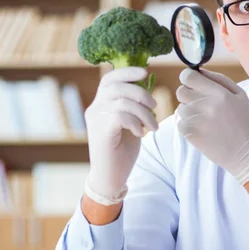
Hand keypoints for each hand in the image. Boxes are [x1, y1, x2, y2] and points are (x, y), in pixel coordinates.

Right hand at [84, 67, 158, 205]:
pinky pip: (121, 116)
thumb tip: (148, 84)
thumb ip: (134, 105)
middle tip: (154, 107)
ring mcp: (96, 120)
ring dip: (144, 112)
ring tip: (152, 126)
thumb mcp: (131, 122)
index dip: (127, 71)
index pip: (110, 78)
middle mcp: (94, 109)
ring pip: (122, 102)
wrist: (111, 178)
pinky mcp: (101, 132)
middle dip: (141, 93)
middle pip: (118, 87)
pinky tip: (140, 133)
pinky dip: (136, 122)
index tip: (145, 72)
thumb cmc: (122, 151)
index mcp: (100, 104)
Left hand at [176, 68, 248, 184]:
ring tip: (207, 120)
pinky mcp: (190, 133)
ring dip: (190, 112)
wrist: (246, 153)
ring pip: (181, 108)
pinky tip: (203, 130)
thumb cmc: (243, 121)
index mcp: (219, 93)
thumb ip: (218, 79)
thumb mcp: (239, 95)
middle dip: (189, 95)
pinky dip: (188, 126)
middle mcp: (206, 104)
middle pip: (181, 91)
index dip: (189, 78)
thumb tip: (198, 70)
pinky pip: (180, 122)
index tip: (194, 84)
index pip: (188, 76)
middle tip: (203, 105)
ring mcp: (197, 119)